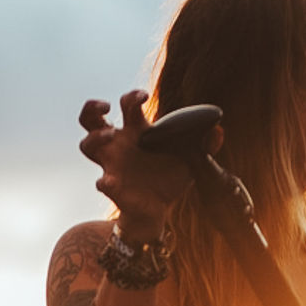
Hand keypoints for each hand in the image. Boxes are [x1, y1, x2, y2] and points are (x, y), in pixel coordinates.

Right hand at [78, 89, 206, 242]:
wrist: (159, 210)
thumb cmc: (169, 178)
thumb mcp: (190, 159)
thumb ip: (204, 144)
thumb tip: (218, 129)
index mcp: (137, 131)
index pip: (126, 105)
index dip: (131, 96)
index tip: (144, 96)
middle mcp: (118, 144)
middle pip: (91, 119)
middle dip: (93, 108)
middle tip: (106, 107)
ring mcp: (111, 164)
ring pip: (86, 145)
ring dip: (93, 138)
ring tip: (107, 136)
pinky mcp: (113, 187)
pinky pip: (103, 182)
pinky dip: (105, 182)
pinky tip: (109, 182)